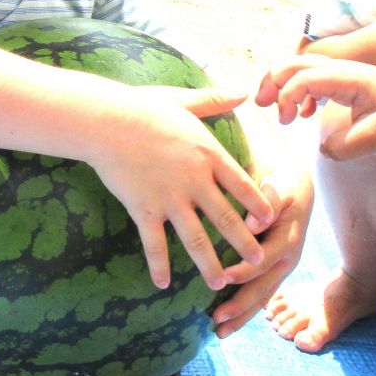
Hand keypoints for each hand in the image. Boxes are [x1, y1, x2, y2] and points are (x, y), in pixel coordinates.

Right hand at [88, 86, 273, 292]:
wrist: (105, 120)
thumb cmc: (142, 106)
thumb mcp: (184, 99)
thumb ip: (216, 100)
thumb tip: (244, 91)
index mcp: (207, 153)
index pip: (242, 184)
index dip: (258, 203)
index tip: (271, 219)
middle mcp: (194, 180)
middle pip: (226, 217)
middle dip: (244, 242)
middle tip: (257, 262)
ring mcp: (169, 197)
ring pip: (196, 238)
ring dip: (209, 263)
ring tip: (219, 284)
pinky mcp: (143, 208)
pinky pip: (154, 243)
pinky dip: (159, 265)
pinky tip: (163, 284)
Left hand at [210, 167, 311, 337]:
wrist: (299, 190)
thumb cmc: (283, 187)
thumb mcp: (279, 188)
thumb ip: (267, 202)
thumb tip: (252, 223)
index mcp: (287, 241)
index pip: (264, 259)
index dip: (245, 269)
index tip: (223, 277)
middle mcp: (287, 260)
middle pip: (263, 288)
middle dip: (240, 306)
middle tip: (216, 321)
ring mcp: (282, 270)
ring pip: (262, 298)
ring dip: (241, 316)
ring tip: (219, 333)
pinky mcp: (275, 273)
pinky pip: (260, 295)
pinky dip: (245, 310)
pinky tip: (227, 323)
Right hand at [256, 55, 375, 158]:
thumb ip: (344, 147)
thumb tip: (322, 149)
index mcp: (349, 78)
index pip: (304, 77)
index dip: (287, 96)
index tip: (286, 122)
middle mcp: (344, 70)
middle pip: (296, 63)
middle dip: (273, 81)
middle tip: (261, 105)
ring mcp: (344, 75)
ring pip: (302, 69)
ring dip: (284, 86)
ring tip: (281, 116)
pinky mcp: (347, 83)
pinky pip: (314, 79)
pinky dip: (299, 92)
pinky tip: (302, 115)